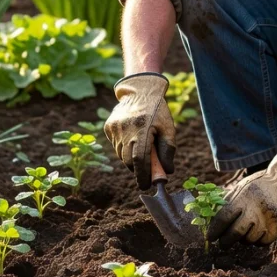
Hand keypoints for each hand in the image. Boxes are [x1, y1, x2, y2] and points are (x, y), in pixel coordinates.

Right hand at [104, 72, 174, 188]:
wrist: (141, 91)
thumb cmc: (158, 112)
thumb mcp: (168, 128)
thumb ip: (168, 150)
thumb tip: (167, 171)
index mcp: (143, 129)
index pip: (139, 159)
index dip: (142, 175)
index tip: (145, 186)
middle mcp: (126, 129)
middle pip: (128, 160)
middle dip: (137, 169)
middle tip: (146, 171)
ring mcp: (115, 128)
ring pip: (121, 154)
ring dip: (130, 158)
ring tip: (140, 148)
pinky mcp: (108, 127)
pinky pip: (116, 145)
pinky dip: (124, 148)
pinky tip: (131, 138)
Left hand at [209, 154, 276, 245]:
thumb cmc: (259, 185)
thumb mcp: (242, 186)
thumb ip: (227, 201)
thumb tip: (209, 216)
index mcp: (244, 197)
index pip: (224, 217)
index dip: (215, 230)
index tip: (210, 237)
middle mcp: (256, 209)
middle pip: (235, 233)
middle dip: (225, 241)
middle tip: (222, 244)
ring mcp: (269, 219)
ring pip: (249, 240)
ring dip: (244, 239)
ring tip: (245, 231)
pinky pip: (263, 242)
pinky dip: (258, 240)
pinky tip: (258, 232)